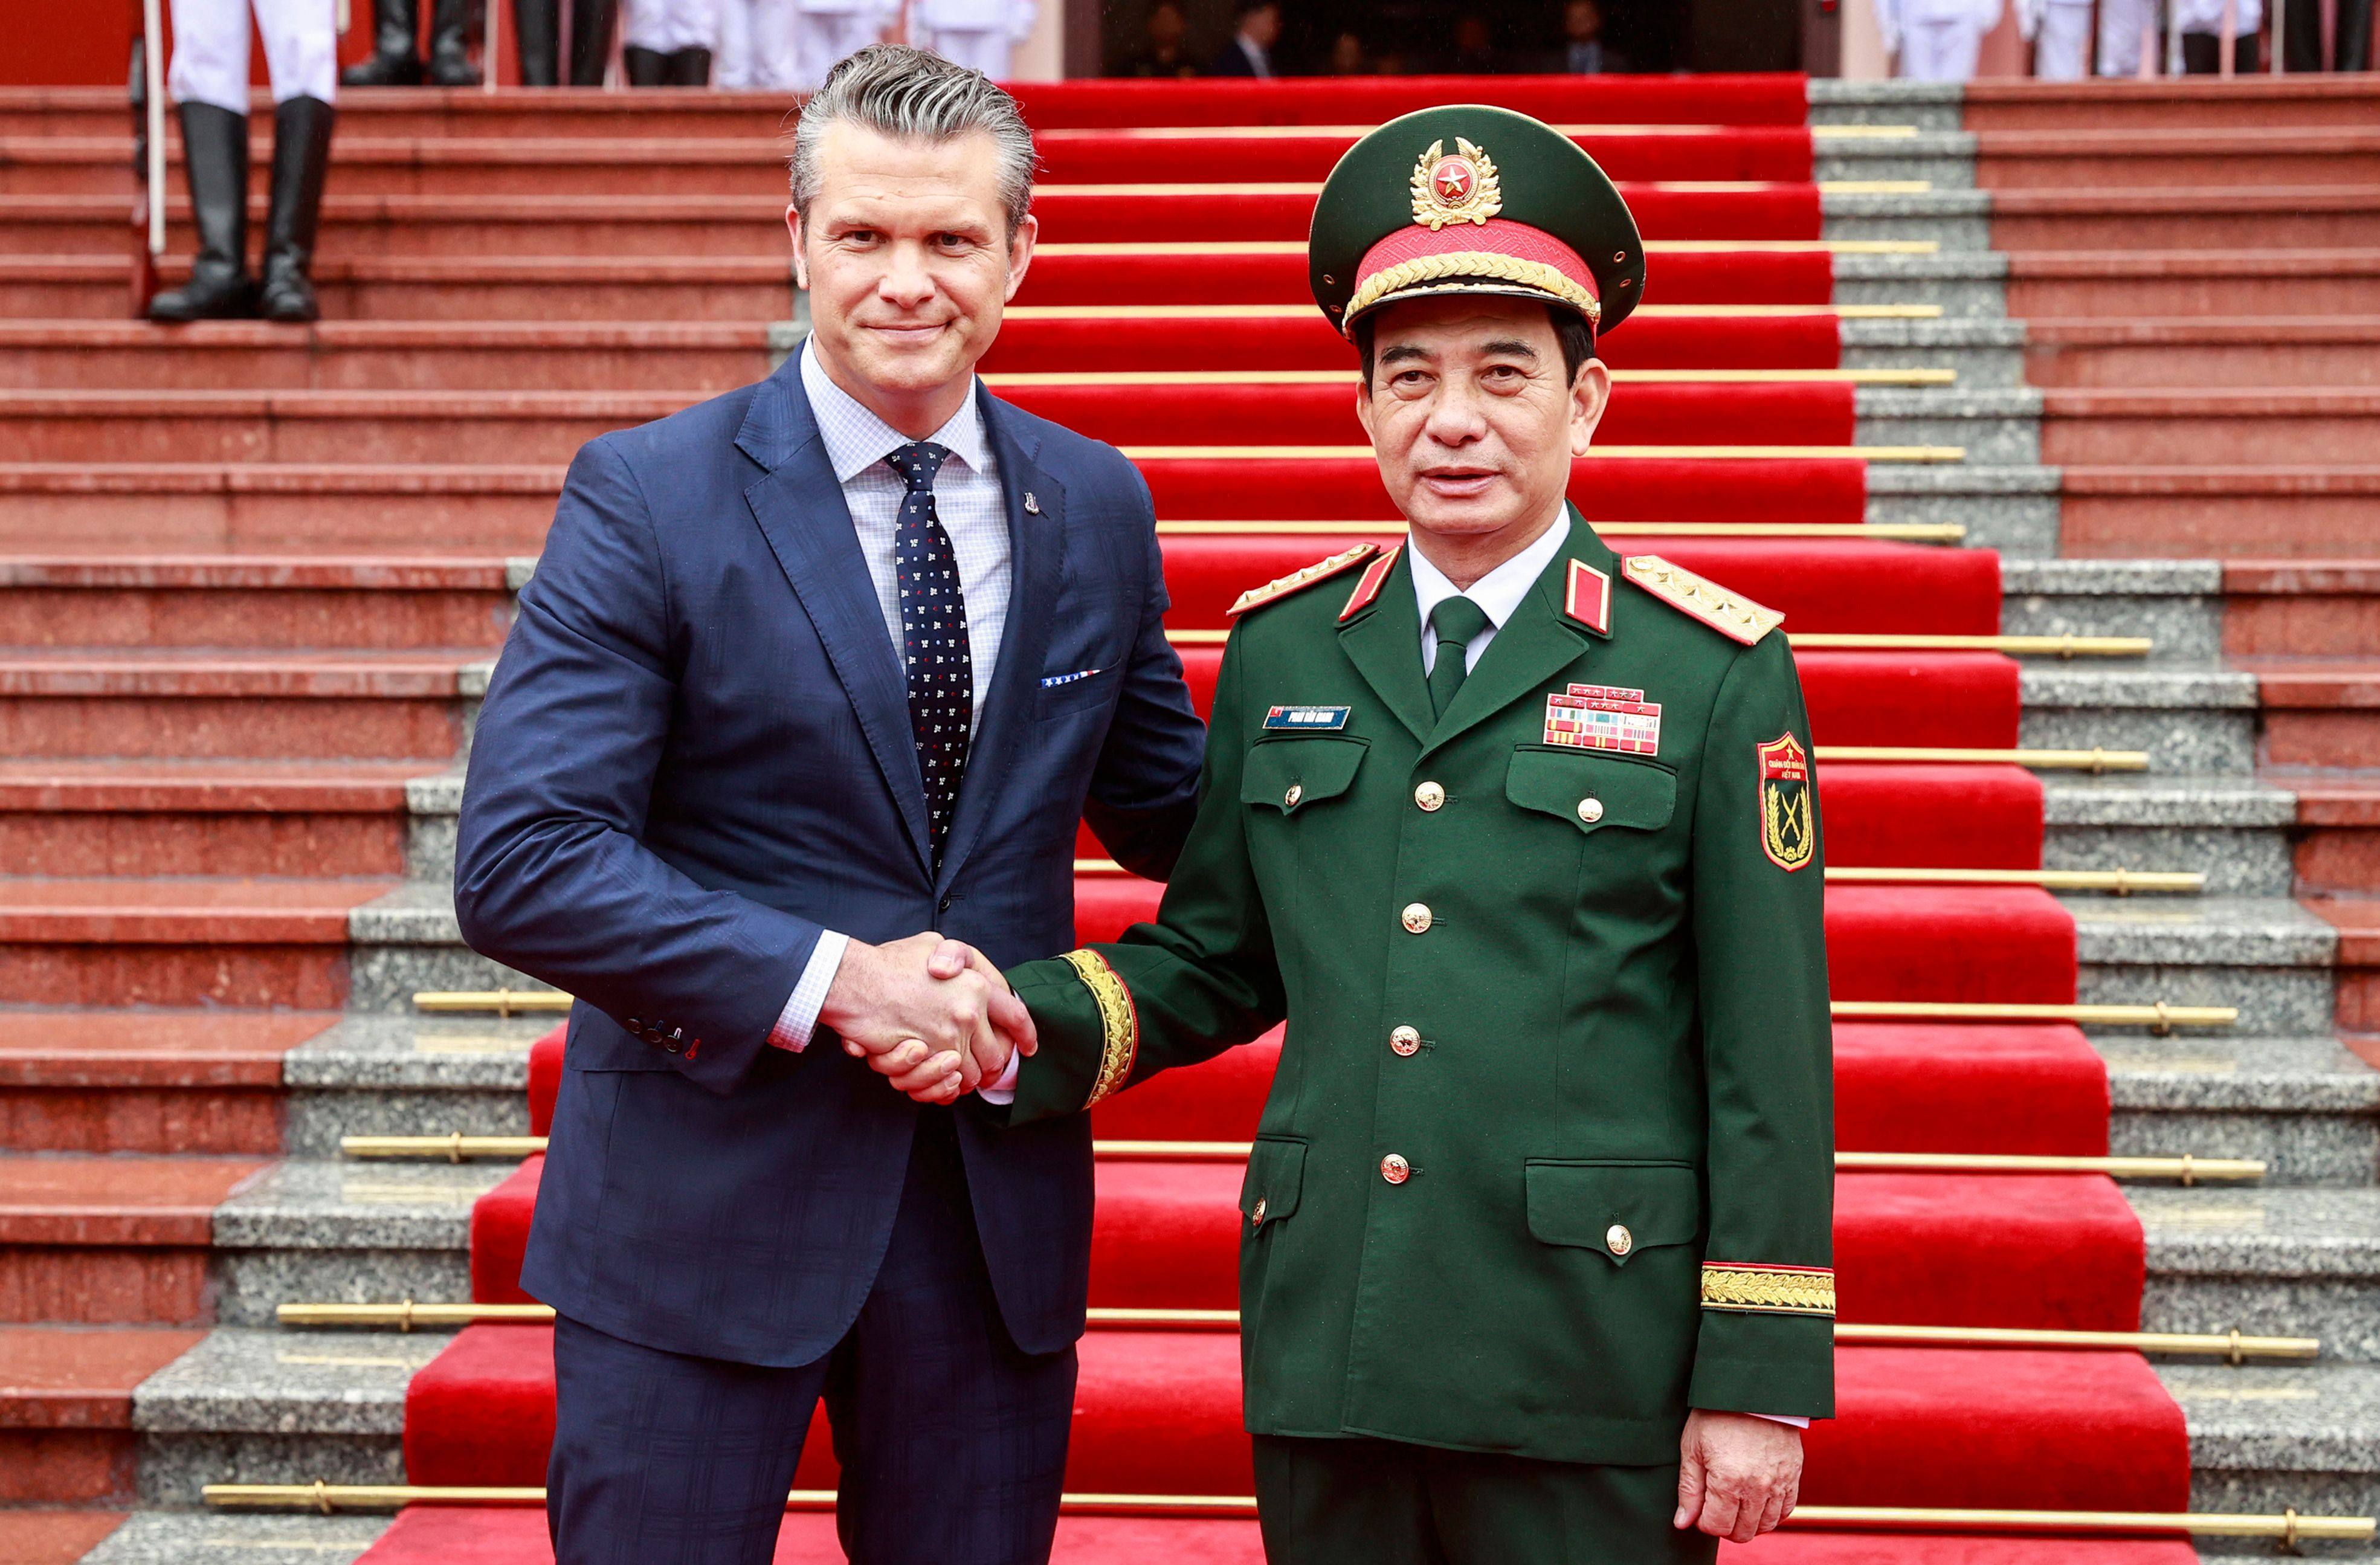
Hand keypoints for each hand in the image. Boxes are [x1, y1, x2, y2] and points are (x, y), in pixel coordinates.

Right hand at [820, 933, 1033, 1102]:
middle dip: (992, 1064)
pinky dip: (947, 1086)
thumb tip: (959, 968)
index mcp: (977, 986)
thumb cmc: (889, 961)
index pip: (1015, 1016)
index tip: (1028, 1047)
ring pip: (972, 1073)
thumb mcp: (931, 944)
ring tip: (958, 1073)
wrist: (856, 982)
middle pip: (996, 1054)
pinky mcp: (927, 1057)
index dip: (1026, 1034)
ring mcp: (949, 1038)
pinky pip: (948, 1083)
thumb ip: (955, 956)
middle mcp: (969, 1013)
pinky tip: (943, 1080)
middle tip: (985, 1068)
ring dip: (967, 1077)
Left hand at [1674, 1410, 1801, 1542]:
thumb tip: (1682, 1522)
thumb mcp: (1692, 1448)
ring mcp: (1779, 1483)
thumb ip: (1689, 1489)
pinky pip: (1786, 1510)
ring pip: (1765, 1525)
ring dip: (1749, 1523)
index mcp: (1728, 1482)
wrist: (1752, 1389)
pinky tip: (1758, 1502)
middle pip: (1742, 1532)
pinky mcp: (1793, 1475)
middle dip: (1725, 1526)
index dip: (1703, 1522)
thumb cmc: (1716, 1415)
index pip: (1716, 1526)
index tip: (1700, 1508)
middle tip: (1716, 1508)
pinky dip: (1771, 1513)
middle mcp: (1757, 1488)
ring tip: (1736, 1505)